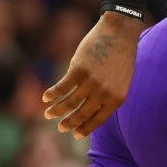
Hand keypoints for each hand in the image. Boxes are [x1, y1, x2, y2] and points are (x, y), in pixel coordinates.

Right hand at [43, 13, 142, 137]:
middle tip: (60, 128)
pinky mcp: (79, 70)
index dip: (85, 128)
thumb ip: (109, 95)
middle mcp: (104, 93)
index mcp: (117, 98)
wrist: (119, 32)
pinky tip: (46, 98)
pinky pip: (61, 88)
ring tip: (48, 114)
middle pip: (81, 114)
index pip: (98, 120)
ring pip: (68, 103)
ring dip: (56, 110)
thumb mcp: (121, 80)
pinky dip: (52, 94)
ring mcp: (91, 82)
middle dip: (68, 123)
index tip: (75, 134)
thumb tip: (91, 109)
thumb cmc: (120, 55)